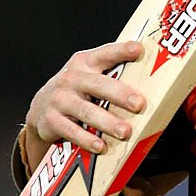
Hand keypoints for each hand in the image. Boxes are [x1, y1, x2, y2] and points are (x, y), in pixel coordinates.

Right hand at [24, 41, 145, 159]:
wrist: (41, 107)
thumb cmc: (77, 90)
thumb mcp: (89, 75)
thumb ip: (113, 75)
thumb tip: (153, 83)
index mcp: (85, 63)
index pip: (105, 54)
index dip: (121, 51)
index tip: (138, 49)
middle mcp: (71, 78)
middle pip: (98, 85)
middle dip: (120, 94)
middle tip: (139, 104)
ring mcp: (60, 99)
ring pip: (86, 111)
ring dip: (107, 122)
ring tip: (125, 132)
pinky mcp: (52, 120)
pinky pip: (72, 131)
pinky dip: (87, 139)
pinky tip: (101, 146)